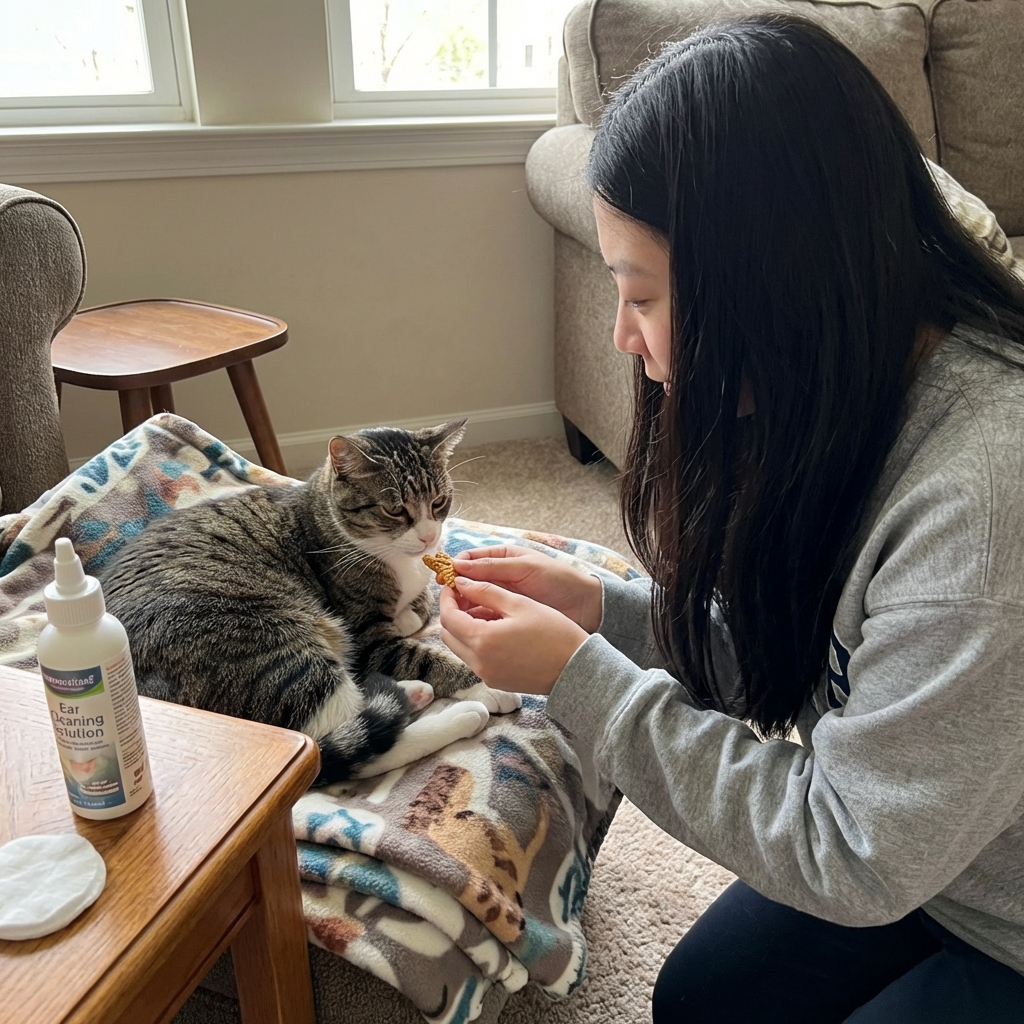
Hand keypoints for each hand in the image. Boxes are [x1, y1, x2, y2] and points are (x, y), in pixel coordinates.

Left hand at [439, 577, 588, 693]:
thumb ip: (485, 591)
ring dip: (464, 627)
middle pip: (448, 634)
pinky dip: (477, 641)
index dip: (447, 597)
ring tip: (483, 608)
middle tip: (466, 594)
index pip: (447, 617)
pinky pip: (475, 658)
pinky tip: (495, 627)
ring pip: (460, 647)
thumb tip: (461, 583)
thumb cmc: (553, 632)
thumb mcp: (519, 603)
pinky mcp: (496, 681)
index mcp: (482, 641)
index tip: (454, 584)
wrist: (576, 668)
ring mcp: (486, 675)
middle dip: (452, 612)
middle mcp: (478, 663)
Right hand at [451, 545, 602, 632]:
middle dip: (456, 590)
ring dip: (463, 607)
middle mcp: (498, 578)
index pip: (469, 559)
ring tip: (456, 615)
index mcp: (503, 559)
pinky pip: (485, 618)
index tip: (445, 578)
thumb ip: (492, 568)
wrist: (585, 606)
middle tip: (447, 600)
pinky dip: (475, 621)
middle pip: (467, 582)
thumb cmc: (558, 580)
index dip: (455, 568)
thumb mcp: (524, 568)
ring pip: (473, 601)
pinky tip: (469, 627)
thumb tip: (457, 565)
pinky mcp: (507, 617)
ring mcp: (502, 598)